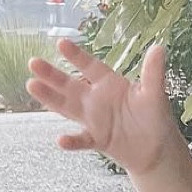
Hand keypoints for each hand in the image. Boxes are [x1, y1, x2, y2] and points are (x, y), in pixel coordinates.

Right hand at [26, 38, 183, 176]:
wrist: (157, 148)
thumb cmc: (154, 116)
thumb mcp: (154, 94)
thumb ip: (153, 72)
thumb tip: (159, 47)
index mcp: (109, 84)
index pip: (90, 67)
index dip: (76, 56)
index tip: (61, 42)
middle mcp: (96, 100)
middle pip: (70, 85)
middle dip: (52, 74)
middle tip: (33, 62)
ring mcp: (94, 120)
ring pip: (67, 107)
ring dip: (50, 98)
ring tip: (32, 86)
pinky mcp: (97, 140)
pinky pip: (82, 140)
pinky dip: (72, 141)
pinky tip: (61, 140)